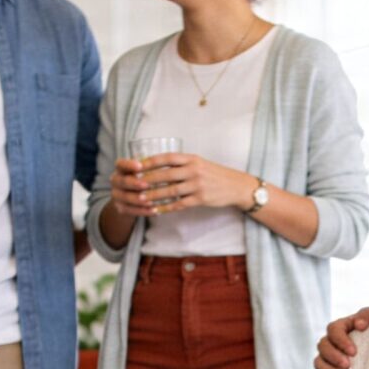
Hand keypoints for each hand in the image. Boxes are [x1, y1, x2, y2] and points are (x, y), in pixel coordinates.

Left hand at [125, 152, 255, 216]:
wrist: (236, 186)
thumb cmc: (214, 174)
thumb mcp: (199, 163)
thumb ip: (181, 164)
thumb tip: (158, 166)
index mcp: (192, 159)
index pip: (167, 158)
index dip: (150, 161)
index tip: (136, 165)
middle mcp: (194, 170)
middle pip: (165, 175)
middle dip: (147, 180)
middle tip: (132, 184)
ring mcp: (198, 185)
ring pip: (170, 191)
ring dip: (154, 195)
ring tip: (140, 199)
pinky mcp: (201, 199)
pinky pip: (179, 204)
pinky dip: (166, 207)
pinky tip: (156, 210)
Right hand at [313, 306, 368, 368]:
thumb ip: (368, 315)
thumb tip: (359, 325)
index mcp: (343, 326)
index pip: (333, 329)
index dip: (340, 340)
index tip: (353, 352)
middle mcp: (333, 341)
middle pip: (322, 345)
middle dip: (332, 356)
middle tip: (347, 365)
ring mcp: (330, 357)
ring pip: (318, 361)